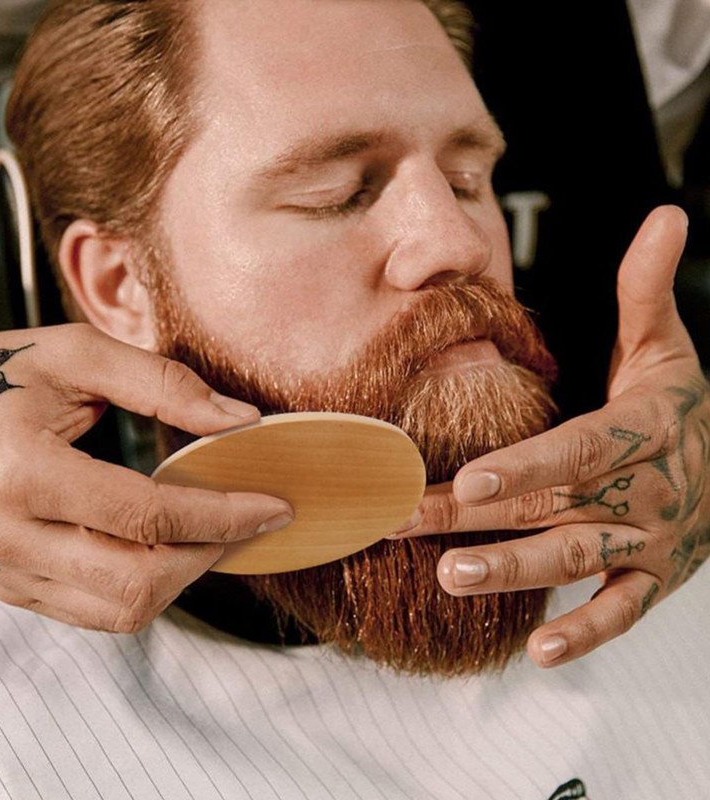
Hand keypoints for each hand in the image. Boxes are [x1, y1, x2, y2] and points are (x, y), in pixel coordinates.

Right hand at [0, 323, 293, 631]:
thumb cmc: (8, 373)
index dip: (222, 514)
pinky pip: (100, 613)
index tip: (273, 505)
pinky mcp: (14, 587)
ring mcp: (7, 571)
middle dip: (212, 552)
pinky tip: (174, 547)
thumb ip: (166, 383)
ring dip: (187, 575)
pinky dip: (152, 587)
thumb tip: (243, 423)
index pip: (145, 516)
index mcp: (19, 470)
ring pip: (123, 609)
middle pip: (139, 579)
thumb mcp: (83, 352)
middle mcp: (6, 534)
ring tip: (217, 530)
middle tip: (252, 517)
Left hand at [395, 206, 709, 667]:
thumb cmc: (677, 406)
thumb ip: (647, 293)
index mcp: (642, 430)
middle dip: (480, 518)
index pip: (577, 450)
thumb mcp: (666, 349)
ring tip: (453, 577)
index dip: (528, 466)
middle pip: (552, 505)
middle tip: (412, 522)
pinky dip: (586, 631)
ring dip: (516, 571)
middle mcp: (640, 490)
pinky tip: (540, 651)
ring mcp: (646, 540)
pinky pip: (621, 610)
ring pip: (576, 558)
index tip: (471, 480)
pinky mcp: (651, 577)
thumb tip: (666, 216)